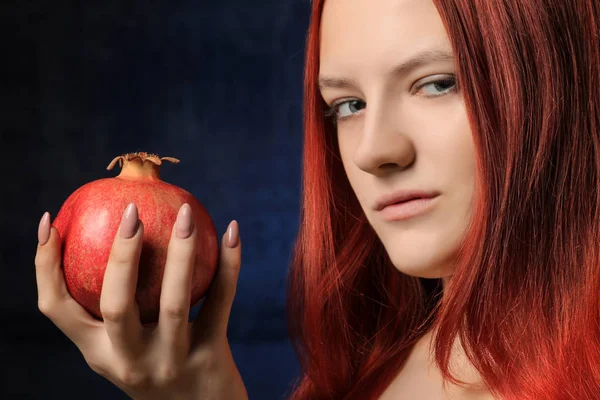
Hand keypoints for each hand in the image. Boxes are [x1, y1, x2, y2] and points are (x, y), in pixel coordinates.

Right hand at [34, 203, 248, 399]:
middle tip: (131, 211)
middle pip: (115, 305)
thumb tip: (115, 238)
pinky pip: (220, 301)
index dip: (46, 266)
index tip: (51, 222)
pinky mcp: (209, 358)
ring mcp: (171, 363)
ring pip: (172, 303)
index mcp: (99, 353)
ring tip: (186, 213)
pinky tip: (231, 230)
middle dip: (120, 256)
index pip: (57, 309)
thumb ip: (119, 310)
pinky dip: (229, 264)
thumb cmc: (161, 369)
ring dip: (180, 253)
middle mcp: (129, 362)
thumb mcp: (129, 350)